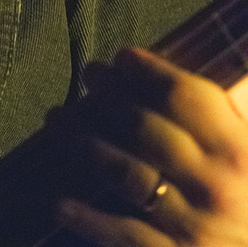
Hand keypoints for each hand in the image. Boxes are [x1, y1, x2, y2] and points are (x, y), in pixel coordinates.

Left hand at [55, 48, 247, 245]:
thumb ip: (221, 115)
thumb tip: (177, 77)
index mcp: (237, 150)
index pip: (182, 96)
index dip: (145, 69)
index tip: (122, 57)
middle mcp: (215, 185)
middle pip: (143, 126)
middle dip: (106, 94)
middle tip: (88, 74)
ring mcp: (192, 226)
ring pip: (123, 173)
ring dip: (81, 141)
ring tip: (57, 118)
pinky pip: (121, 234)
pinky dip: (86, 217)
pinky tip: (58, 199)